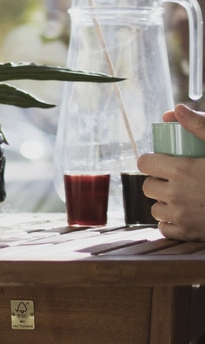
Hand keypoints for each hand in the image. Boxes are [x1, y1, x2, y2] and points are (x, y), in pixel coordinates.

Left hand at [138, 103, 204, 239]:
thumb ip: (201, 126)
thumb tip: (177, 109)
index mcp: (181, 170)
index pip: (144, 163)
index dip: (151, 160)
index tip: (160, 160)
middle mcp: (176, 194)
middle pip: (147, 186)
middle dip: (156, 180)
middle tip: (172, 178)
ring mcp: (181, 216)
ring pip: (154, 208)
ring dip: (162, 202)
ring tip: (177, 196)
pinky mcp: (188, 234)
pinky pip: (164, 228)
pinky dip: (170, 222)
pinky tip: (181, 214)